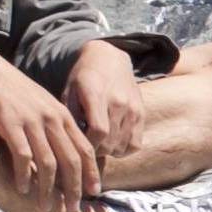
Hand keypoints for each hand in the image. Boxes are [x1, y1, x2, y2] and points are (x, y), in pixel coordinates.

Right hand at [0, 44, 97, 211]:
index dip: (91, 173)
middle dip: (74, 188)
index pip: (85, 148)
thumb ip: (53, 126)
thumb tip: (62, 154)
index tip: (94, 194)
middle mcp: (51, 118)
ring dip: (48, 189)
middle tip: (71, 209)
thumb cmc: (12, 91)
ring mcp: (31, 121)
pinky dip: (24, 175)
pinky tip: (22, 189)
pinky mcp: (10, 123)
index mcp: (62, 115)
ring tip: (45, 207)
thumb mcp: (40, 105)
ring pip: (48, 163)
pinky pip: (22, 156)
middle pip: (71, 160)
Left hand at [63, 39, 144, 162]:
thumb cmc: (84, 77)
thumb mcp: (70, 90)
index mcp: (97, 94)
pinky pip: (136, 144)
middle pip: (110, 142)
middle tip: (86, 146)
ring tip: (99, 143)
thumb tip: (72, 142)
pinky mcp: (142, 114)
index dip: (89, 144)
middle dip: (96, 150)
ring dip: (109, 151)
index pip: (98, 131)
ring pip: (122, 145)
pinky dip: (124, 149)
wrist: (110, 60)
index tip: (80, 145)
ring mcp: (133, 108)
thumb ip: (70, 115)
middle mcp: (119, 101)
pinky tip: (113, 142)